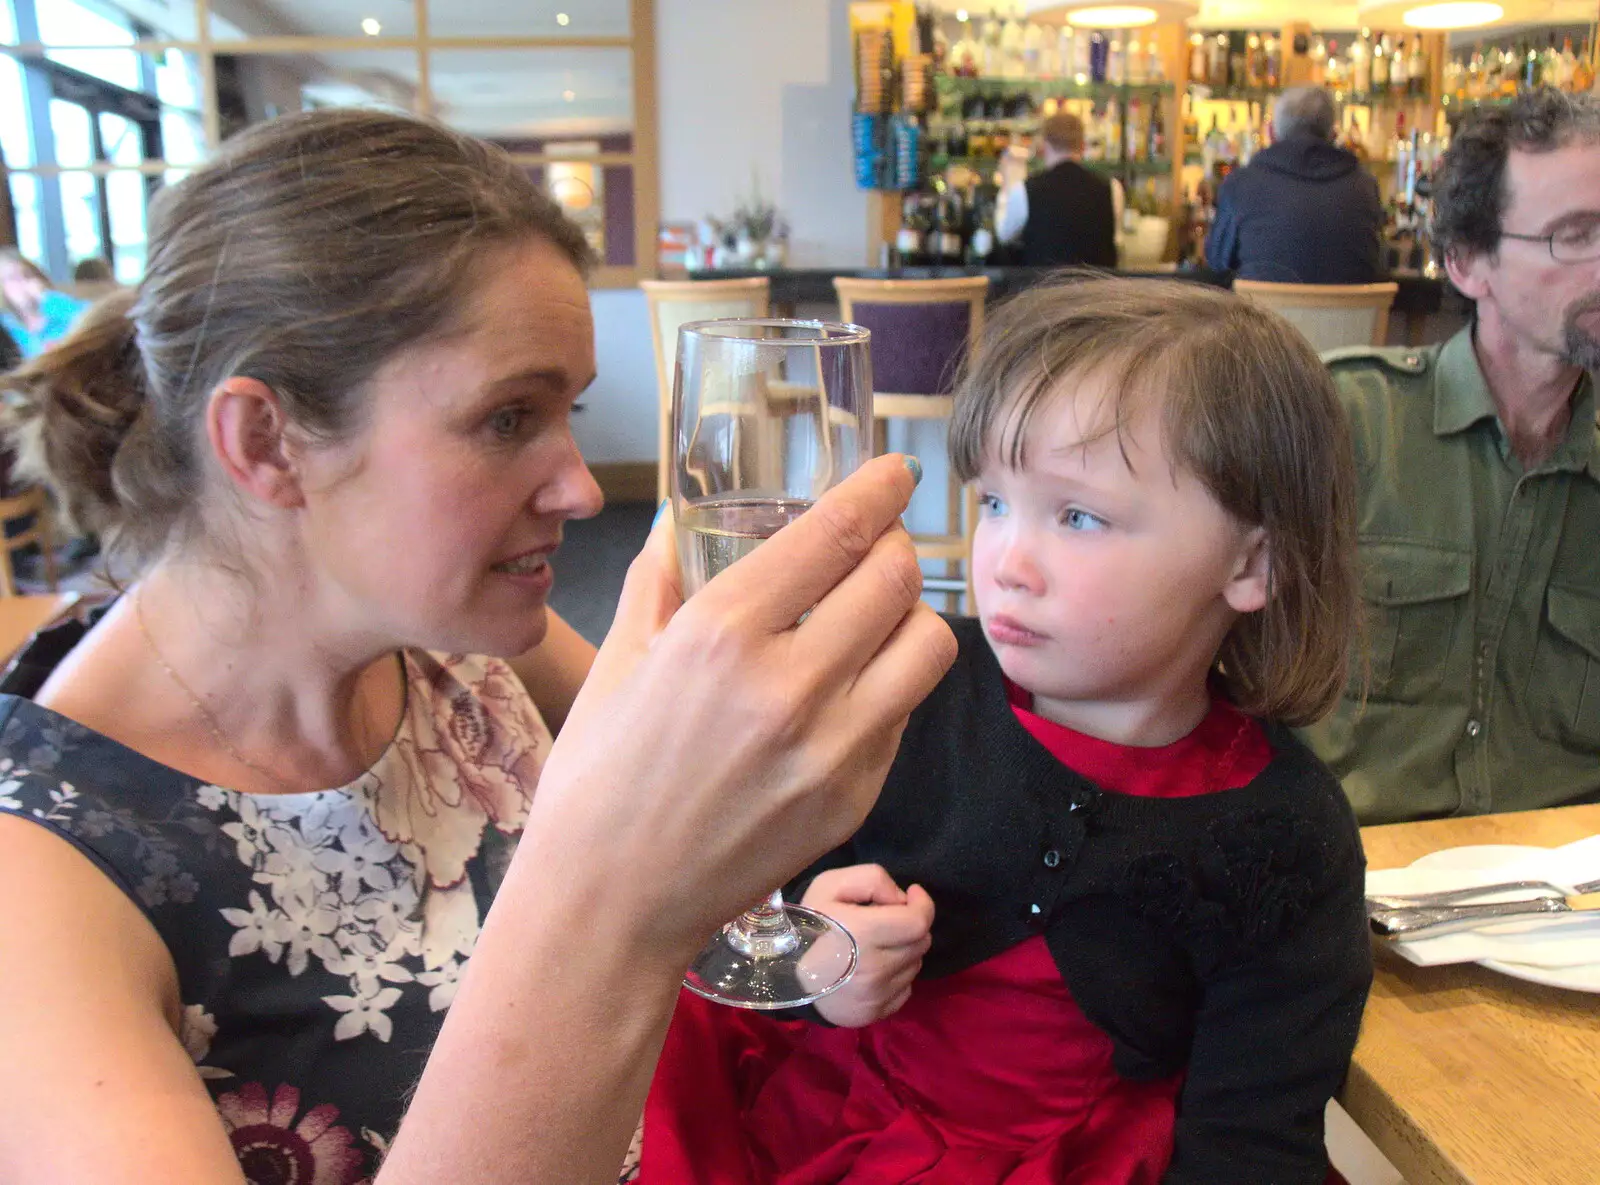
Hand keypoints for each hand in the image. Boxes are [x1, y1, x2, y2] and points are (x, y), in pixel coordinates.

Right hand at [519, 455, 957, 967]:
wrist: (611, 904)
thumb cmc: (598, 779)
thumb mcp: (617, 664)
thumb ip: (657, 582)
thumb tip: (675, 523)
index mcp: (721, 634)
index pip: (837, 534)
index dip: (879, 490)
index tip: (895, 473)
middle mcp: (789, 685)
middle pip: (897, 579)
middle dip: (895, 547)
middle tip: (877, 547)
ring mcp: (833, 748)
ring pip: (928, 645)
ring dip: (911, 615)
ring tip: (877, 617)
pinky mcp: (856, 797)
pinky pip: (904, 714)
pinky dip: (890, 685)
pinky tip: (849, 688)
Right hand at [803, 865, 932, 1027]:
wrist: (785, 974)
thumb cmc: (811, 924)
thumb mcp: (831, 884)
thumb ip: (872, 879)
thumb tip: (902, 899)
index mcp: (864, 934)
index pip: (918, 922)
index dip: (923, 904)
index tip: (911, 894)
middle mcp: (875, 969)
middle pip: (921, 943)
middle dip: (911, 925)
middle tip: (887, 920)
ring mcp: (877, 996)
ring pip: (915, 964)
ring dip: (904, 950)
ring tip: (877, 944)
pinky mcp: (878, 1013)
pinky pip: (906, 988)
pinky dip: (897, 974)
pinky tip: (873, 968)